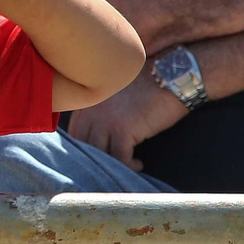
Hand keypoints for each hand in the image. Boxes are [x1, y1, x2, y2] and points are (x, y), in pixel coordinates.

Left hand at [65, 66, 186, 170]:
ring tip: (127, 165)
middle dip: (96, 160)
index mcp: (88, 102)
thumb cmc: (147, 85)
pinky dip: (129, 165)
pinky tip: (138, 164)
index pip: (74, 134)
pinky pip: (120, 158)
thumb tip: (98, 134)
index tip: (97, 157)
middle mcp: (91, 112)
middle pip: (84, 147)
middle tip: (112, 167)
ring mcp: (105, 121)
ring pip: (100, 154)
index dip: (85, 149)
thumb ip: (99, 109)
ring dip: (113, 165)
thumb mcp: (114, 93)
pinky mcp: (123, 130)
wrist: (170, 77)